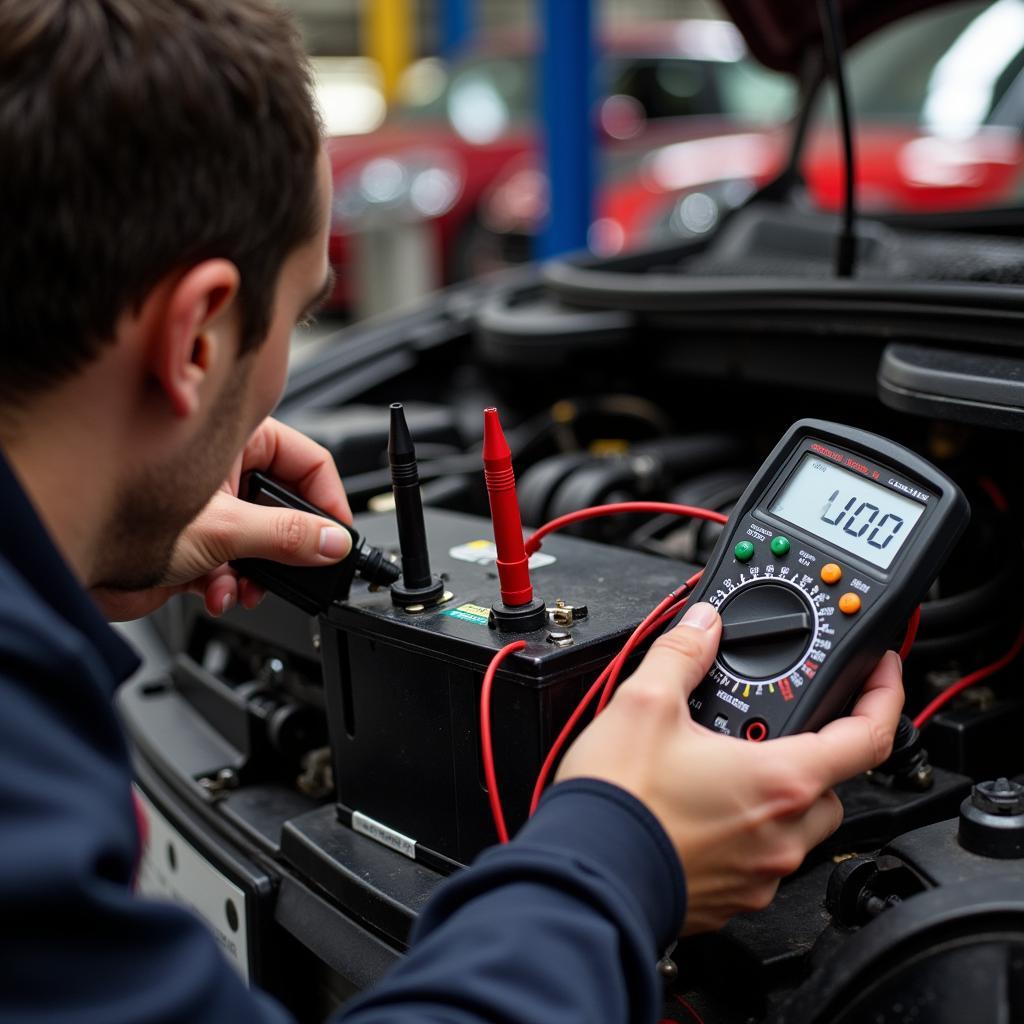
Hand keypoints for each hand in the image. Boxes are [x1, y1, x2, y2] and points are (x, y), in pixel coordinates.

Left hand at [93, 418, 352, 620]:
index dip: (329, 499)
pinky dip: (229, 584)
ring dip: (257, 573)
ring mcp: (210, 508)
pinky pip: (234, 564)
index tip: (339, 535)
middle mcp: (224, 471)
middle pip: (286, 506)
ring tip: (245, 589)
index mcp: (235, 441)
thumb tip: (332, 542)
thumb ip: (286, 537)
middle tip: (298, 568)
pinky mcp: (196, 543)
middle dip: (288, 546)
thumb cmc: (116, 514)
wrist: (68, 562)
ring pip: (262, 542)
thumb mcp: (222, 528)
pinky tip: (217, 594)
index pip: (307, 460)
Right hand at [555, 602, 903, 934]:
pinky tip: (701, 810)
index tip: (880, 673)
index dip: (884, 696)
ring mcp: (760, 874)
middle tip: (768, 727)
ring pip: (798, 825)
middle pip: (831, 782)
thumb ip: (683, 654)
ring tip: (723, 768)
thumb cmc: (619, 802)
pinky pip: (761, 858)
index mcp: (779, 780)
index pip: (868, 736)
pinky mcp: (732, 898)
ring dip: (777, 793)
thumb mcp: (645, 703)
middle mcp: (782, 833)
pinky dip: (746, 830)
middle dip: (811, 749)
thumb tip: (702, 625)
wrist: (585, 874)